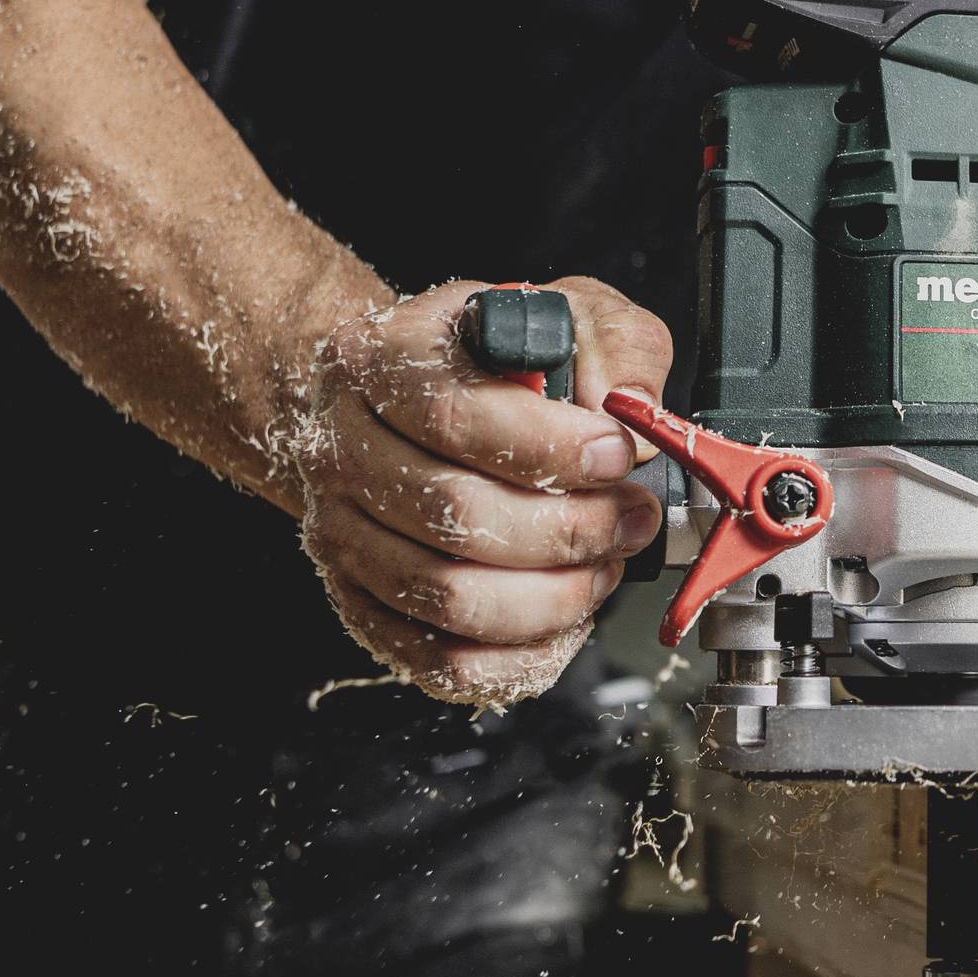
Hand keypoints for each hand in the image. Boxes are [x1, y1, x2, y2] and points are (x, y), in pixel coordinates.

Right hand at [291, 277, 671, 705]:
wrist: (402, 400)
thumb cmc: (491, 362)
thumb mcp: (566, 317)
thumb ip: (615, 348)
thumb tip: (636, 410)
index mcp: (382, 359)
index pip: (457, 416)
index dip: (550, 449)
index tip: (617, 456)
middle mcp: (343, 448)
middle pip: (456, 513)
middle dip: (570, 528)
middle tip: (631, 519)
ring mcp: (342, 532)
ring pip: (449, 596)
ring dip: (553, 595)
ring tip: (603, 563)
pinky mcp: (362, 603)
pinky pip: (441, 659)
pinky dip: (518, 654)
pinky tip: (563, 617)